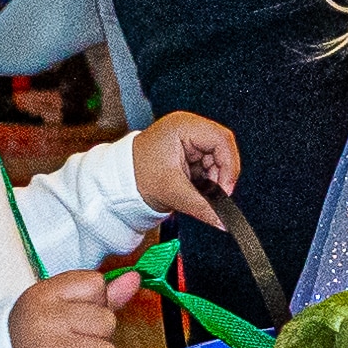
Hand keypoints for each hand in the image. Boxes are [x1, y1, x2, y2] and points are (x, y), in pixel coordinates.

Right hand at [10, 268, 140, 347]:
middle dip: (98, 339)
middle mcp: (42, 320)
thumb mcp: (59, 311)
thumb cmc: (39, 343)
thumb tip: (135, 277)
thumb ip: (100, 296)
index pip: (96, 284)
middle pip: (107, 321)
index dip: (93, 305)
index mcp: (41, 295)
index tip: (71, 322)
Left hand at [130, 111, 238, 228]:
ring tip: (197, 192)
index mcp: (184, 126)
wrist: (118, 183)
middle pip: (222, 150)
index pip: (222, 140)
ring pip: (217, 160)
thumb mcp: (172, 192)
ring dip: (213, 180)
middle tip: (215, 195)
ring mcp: (189, 139)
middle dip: (220, 175)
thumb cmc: (135, 177)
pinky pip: (208, 166)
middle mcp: (189, 128)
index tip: (225, 190)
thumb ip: (201, 206)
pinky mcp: (188, 152)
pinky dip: (206, 181)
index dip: (229, 166)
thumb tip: (224, 221)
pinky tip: (194, 188)